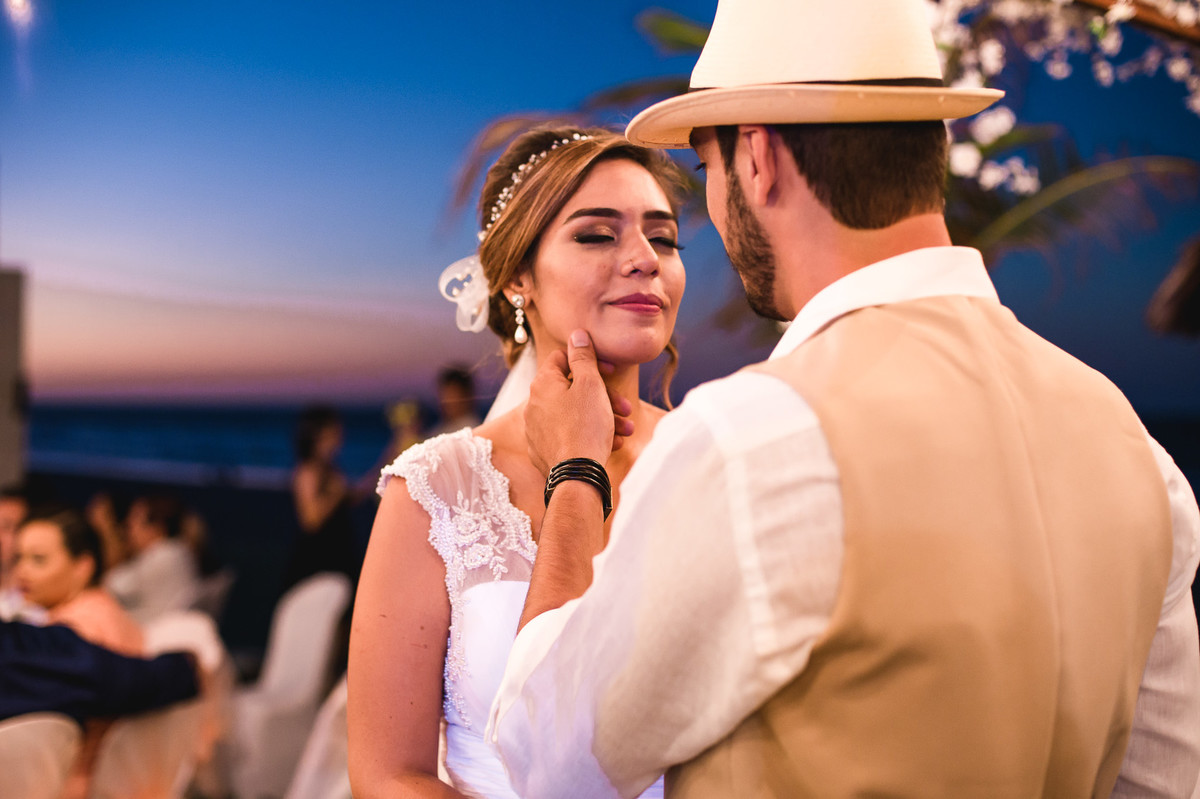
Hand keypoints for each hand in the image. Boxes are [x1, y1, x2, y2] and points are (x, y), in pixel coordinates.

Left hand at [525, 330, 629, 474]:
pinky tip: (612, 443)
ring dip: (604, 418)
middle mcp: (534, 404)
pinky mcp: (543, 451)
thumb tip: (576, 335)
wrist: (576, 476)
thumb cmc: (585, 426)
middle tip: (626, 407)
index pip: (562, 358)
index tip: (610, 371)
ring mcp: (537, 429)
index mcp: (543, 384)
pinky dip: (591, 436)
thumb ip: (583, 357)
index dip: (589, 361)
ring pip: (575, 415)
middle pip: (572, 390)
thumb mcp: (590, 385)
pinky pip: (570, 435)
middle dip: (604, 397)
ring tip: (626, 429)